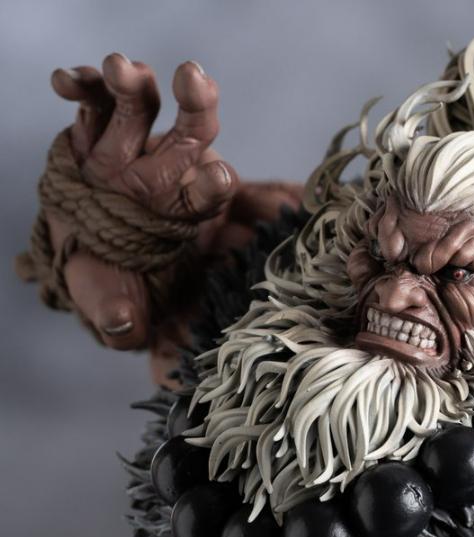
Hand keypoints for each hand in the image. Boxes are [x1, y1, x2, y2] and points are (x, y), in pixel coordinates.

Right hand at [46, 54, 236, 347]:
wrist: (80, 256)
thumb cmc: (110, 285)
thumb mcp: (118, 309)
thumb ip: (127, 322)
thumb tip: (131, 336)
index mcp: (182, 216)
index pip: (209, 195)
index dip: (213, 184)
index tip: (216, 175)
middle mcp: (163, 175)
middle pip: (193, 133)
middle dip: (196, 105)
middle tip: (193, 80)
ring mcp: (130, 147)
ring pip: (143, 106)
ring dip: (134, 83)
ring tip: (120, 69)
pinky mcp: (94, 128)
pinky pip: (92, 99)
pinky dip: (82, 86)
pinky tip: (64, 83)